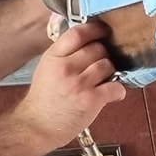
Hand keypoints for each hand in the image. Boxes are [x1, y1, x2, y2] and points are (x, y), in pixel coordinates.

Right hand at [14, 21, 124, 150]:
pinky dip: (118, 90)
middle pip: (98, 48)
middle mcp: (66, 67)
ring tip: (102, 80)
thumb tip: (83, 36)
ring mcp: (79, 84)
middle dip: (104, 55)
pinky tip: (111, 94)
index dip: (95, 29)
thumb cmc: (44, 99)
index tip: (104, 31)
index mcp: (53, 56)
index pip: (78, 33)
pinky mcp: (91, 100)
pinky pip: (116, 87)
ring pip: (108, 65)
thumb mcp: (46, 67)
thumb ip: (63, 52)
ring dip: (110, 72)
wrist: (38, 125)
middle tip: (100, 64)